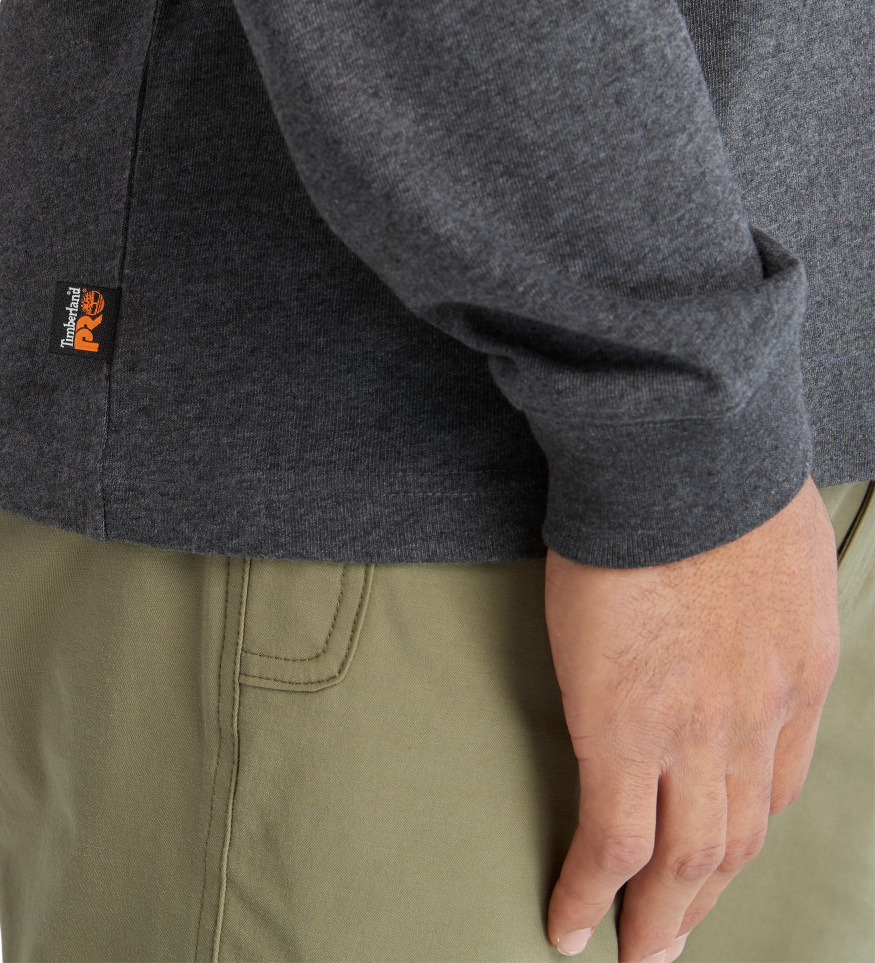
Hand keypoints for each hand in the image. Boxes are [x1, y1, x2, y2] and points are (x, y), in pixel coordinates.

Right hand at [544, 475, 840, 962]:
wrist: (678, 455)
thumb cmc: (714, 472)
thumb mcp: (773, 541)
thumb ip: (759, 588)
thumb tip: (723, 596)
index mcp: (798, 672)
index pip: (777, 783)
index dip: (745, 833)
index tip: (721, 857)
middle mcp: (758, 719)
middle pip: (738, 838)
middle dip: (707, 898)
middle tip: (674, 937)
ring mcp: (693, 734)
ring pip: (686, 858)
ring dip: (661, 916)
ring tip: (636, 951)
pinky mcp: (621, 731)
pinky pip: (610, 839)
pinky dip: (592, 893)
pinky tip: (571, 924)